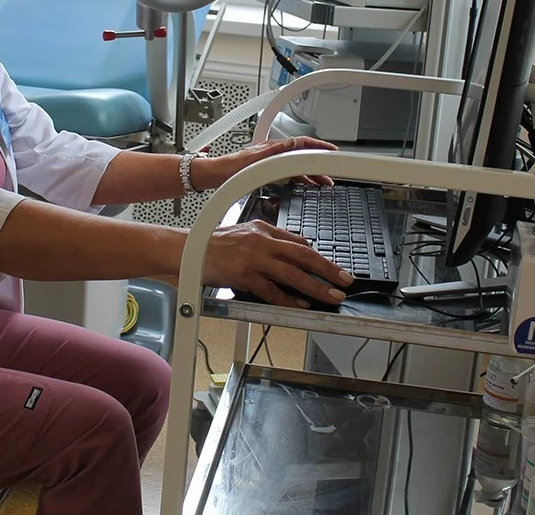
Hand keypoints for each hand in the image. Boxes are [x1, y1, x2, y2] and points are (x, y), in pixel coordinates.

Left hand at [192, 136, 338, 190]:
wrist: (215, 174)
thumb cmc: (230, 166)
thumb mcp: (253, 159)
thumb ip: (273, 151)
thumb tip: (292, 142)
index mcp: (273, 147)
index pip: (301, 144)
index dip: (318, 147)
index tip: (332, 151)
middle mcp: (274, 153)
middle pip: (303, 157)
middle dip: (319, 165)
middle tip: (332, 174)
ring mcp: (272, 162)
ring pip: (298, 167)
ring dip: (312, 174)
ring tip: (324, 183)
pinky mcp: (268, 172)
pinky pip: (290, 175)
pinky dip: (301, 179)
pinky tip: (306, 185)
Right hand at [203, 219, 352, 307]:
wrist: (189, 249)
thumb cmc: (215, 244)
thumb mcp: (246, 233)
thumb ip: (269, 240)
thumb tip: (294, 247)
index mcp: (264, 230)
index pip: (299, 243)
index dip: (319, 257)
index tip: (333, 268)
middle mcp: (262, 242)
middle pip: (303, 256)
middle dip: (328, 269)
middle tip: (345, 280)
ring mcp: (254, 259)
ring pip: (293, 274)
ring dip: (316, 287)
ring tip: (332, 295)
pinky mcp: (244, 276)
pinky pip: (272, 291)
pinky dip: (289, 299)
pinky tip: (301, 304)